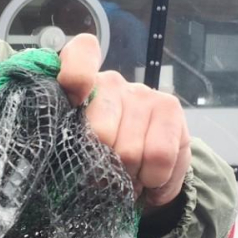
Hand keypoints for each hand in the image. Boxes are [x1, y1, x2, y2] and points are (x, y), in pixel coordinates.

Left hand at [57, 34, 191, 211]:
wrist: (145, 167)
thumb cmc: (99, 157)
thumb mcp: (76, 151)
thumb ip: (67, 144)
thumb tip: (67, 160)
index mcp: (76, 87)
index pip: (79, 56)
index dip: (75, 76)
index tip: (75, 99)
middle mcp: (109, 83)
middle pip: (102, 132)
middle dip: (103, 167)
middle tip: (105, 175)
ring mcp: (141, 93)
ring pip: (131, 152)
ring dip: (129, 179)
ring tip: (126, 177)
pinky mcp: (170, 108)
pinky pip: (160, 157)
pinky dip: (154, 181)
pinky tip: (149, 180)